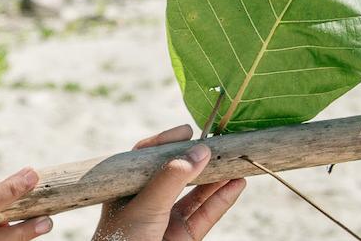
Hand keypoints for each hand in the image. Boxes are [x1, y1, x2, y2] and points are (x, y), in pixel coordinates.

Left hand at [93, 125, 246, 240]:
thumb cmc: (123, 240)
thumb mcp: (145, 205)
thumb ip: (172, 178)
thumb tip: (200, 151)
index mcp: (128, 188)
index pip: (148, 156)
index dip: (168, 142)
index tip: (189, 130)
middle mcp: (149, 200)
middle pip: (178, 173)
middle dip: (200, 159)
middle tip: (221, 142)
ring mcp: (167, 219)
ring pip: (197, 193)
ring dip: (218, 178)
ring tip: (237, 160)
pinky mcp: (184, 236)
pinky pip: (207, 214)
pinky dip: (223, 199)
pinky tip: (237, 184)